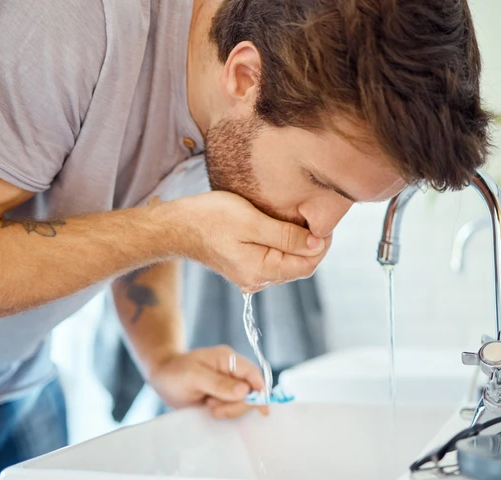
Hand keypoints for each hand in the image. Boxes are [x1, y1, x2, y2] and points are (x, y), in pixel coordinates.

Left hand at [148, 345, 269, 418]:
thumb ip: (218, 384)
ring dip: (228, 409)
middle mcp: (232, 371)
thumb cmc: (175, 372)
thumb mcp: (193, 376)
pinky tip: (211, 409)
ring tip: (208, 405)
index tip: (262, 409)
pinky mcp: (224, 396)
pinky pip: (234, 407)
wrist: (163, 377)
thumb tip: (244, 391)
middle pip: (251, 392)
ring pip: (243, 402)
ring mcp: (229, 384)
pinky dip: (225, 412)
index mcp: (228, 359)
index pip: (253, 374)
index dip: (260, 391)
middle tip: (214, 409)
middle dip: (236, 405)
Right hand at [168, 191, 330, 291]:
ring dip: (297, 244)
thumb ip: (286, 236)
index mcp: (261, 271)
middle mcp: (257, 279)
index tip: (324, 222)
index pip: (307, 265)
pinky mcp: (243, 266)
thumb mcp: (251, 222)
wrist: (176, 225)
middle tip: (314, 216)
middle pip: (299, 266)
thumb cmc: (210, 218)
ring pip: (287, 262)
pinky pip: (272, 259)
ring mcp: (249, 275)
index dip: (321, 245)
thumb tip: (317, 244)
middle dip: (312, 244)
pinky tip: (279, 227)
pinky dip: (282, 245)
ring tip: (299, 219)